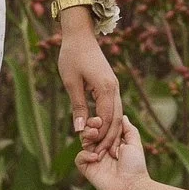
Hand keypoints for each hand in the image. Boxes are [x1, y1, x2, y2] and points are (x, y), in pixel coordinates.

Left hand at [58, 23, 121, 160]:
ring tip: (101, 147)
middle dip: (109, 138)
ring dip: (110, 131)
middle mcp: (114, 88)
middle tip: (99, 154)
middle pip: (116, 119)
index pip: (107, 119)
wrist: (80, 35)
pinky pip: (113, 107)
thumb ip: (77, 106)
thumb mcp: (71, 82)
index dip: (100, 136)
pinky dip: (109, 120)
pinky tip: (101, 131)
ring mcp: (114, 86)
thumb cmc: (72, 56)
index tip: (92, 150)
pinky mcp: (110, 85)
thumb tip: (80, 129)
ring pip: (117, 114)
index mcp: (106, 88)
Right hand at [77, 114, 148, 189]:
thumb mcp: (135, 143)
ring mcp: (94, 160)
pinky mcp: (88, 169)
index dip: (100, 122)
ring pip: (83, 143)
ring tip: (94, 135)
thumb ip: (129, 129)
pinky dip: (85, 155)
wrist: (133, 186)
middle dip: (91, 126)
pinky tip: (96, 157)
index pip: (101, 128)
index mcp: (111, 143)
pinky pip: (79, 159)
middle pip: (89, 133)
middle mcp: (101, 150)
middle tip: (96, 124)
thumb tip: (123, 116)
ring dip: (86, 136)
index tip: (102, 118)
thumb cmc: (136, 166)